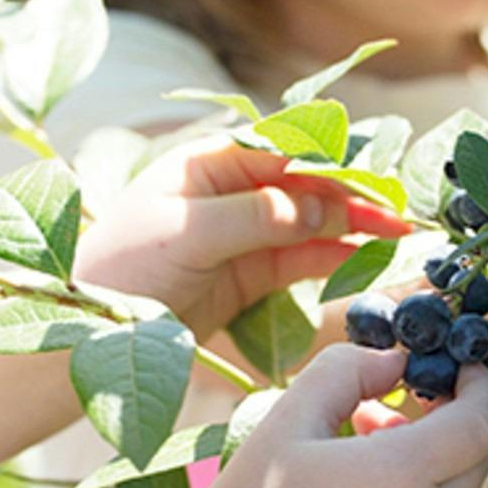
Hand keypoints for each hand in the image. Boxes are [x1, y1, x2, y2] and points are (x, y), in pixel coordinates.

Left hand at [72, 136, 411, 336]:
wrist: (82, 337)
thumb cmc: (120, 269)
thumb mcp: (188, 234)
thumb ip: (259, 216)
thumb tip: (327, 207)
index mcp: (210, 159)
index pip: (288, 150)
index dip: (336, 164)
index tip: (377, 182)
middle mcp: (232, 189)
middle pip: (309, 185)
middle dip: (357, 197)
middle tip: (405, 214)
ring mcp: (244, 232)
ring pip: (315, 223)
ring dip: (357, 230)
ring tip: (404, 239)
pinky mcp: (250, 274)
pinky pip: (305, 260)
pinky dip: (340, 261)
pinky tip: (372, 264)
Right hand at [189, 344, 487, 487]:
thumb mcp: (289, 417)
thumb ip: (347, 372)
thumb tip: (398, 358)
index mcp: (402, 474)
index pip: (481, 422)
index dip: (482, 386)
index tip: (463, 364)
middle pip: (476, 458)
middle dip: (452, 418)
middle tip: (403, 395)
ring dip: (427, 458)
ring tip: (360, 434)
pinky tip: (357, 482)